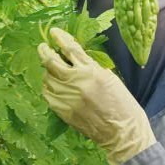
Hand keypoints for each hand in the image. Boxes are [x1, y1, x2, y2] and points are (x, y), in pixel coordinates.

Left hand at [37, 27, 155, 164]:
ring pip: (47, 78)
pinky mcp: (62, 111)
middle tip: (42, 47)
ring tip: (49, 68)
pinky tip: (51, 86)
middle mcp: (76, 82)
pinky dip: (48, 87)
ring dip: (47, 71)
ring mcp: (67, 97)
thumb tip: (76, 59)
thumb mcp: (110, 78)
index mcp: (91, 71)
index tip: (54, 32)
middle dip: (45, 52)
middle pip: (52, 62)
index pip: (71, 49)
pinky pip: (48, 95)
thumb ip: (91, 67)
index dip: (60, 38)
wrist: (121, 131)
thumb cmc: (122, 103)